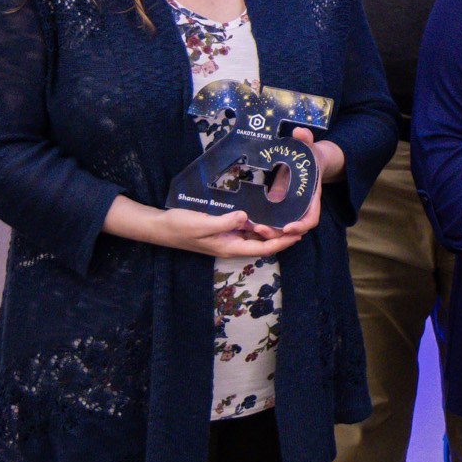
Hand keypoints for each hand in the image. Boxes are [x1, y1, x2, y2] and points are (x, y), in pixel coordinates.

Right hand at [157, 206, 303, 258]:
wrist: (161, 227)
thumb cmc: (180, 227)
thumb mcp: (202, 224)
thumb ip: (224, 222)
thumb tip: (246, 217)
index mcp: (230, 247)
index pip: (262, 249)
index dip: (281, 243)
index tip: (298, 234)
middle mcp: (232, 244)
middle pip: (263, 243)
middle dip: (282, 236)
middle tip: (300, 222)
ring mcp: (228, 237)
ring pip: (256, 236)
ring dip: (272, 229)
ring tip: (290, 217)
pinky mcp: (224, 229)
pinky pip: (246, 228)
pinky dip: (258, 223)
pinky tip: (267, 212)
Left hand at [254, 127, 336, 237]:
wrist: (307, 159)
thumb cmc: (308, 154)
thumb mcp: (308, 145)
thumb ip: (306, 138)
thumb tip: (299, 131)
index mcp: (312, 197)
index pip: (311, 218)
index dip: (301, 225)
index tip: (287, 228)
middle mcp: (301, 207)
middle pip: (293, 229)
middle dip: (278, 234)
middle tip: (260, 230)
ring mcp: (289, 209)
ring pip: (281, 229)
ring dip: (268, 233)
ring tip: (251, 228)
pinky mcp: (277, 207)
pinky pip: (272, 221)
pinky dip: (262, 226)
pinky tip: (246, 225)